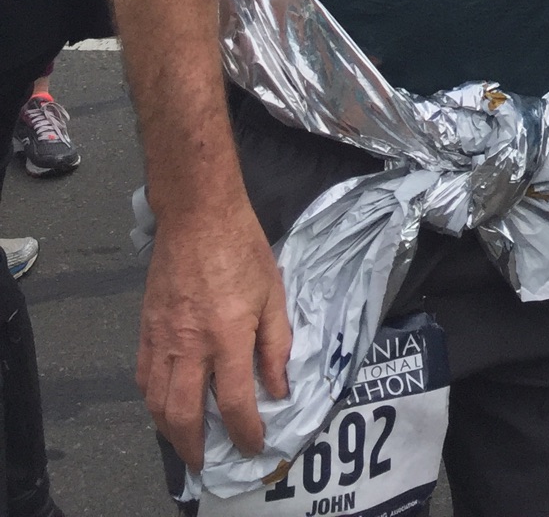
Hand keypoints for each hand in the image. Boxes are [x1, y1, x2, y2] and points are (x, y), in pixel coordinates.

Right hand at [137, 204, 291, 466]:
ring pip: (156, 403)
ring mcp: (162, 338)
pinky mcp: (145, 329)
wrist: (198, 215)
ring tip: (186, 443)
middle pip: (184, 415)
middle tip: (209, 461)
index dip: (245, 432)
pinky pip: (142, 378)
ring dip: (170, 431)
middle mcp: (190, 344)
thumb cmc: (242, 248)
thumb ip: (276, 344)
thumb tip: (278, 388)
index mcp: (227, 335)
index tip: (254, 446)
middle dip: (196, 447)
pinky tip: (164, 406)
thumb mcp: (274, 292)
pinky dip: (152, 401)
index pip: (233, 402)